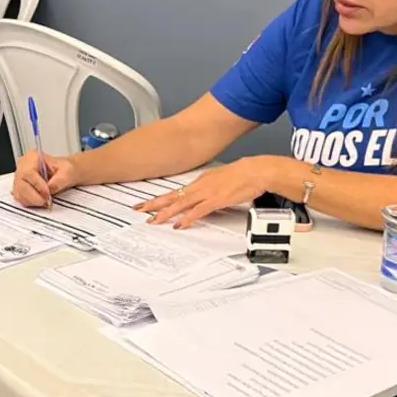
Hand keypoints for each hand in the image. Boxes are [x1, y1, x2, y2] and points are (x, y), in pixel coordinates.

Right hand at [12, 151, 76, 207]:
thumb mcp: (67, 172)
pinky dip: (30, 203)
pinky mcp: (20, 189)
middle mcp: (23, 167)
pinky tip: (40, 202)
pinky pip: (20, 199)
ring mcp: (19, 178)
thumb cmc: (65, 170)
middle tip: (47, 201)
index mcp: (32, 157)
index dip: (37, 184)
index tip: (48, 193)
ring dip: (33, 201)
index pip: (28, 172)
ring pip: (19, 193)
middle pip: (21, 184)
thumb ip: (59, 180)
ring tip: (45, 202)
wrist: (66, 174)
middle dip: (34, 196)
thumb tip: (49, 189)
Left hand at [137, 158, 273, 228]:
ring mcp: (207, 193)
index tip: (147, 204)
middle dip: (154, 204)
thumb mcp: (220, 180)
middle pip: (172, 196)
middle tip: (139, 210)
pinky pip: (198, 211)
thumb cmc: (243, 175)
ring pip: (181, 204)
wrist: (256, 171)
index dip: (160, 199)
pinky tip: (179, 225)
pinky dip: (187, 218)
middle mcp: (200, 186)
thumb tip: (201, 197)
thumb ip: (209, 189)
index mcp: (200, 181)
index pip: (175, 192)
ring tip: (153, 221)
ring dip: (166, 213)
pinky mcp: (216, 200)